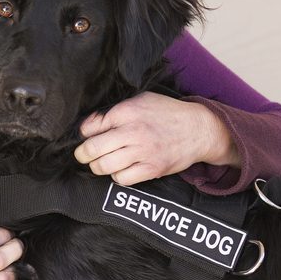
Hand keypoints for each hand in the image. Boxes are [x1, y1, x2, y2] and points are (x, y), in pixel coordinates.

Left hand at [73, 93, 239, 185]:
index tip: (85, 137)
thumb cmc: (167, 113)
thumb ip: (117, 110)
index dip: (83, 134)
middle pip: (92, 148)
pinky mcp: (151, 169)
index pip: (91, 126)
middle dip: (82, 154)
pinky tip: (121, 169)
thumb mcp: (142, 100)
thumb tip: (90, 125)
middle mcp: (133, 131)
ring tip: (100, 163)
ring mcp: (143, 152)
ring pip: (103, 166)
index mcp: (128, 111)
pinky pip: (121, 179)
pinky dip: (117, 176)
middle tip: (83, 155)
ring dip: (97, 167)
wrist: (198, 129)